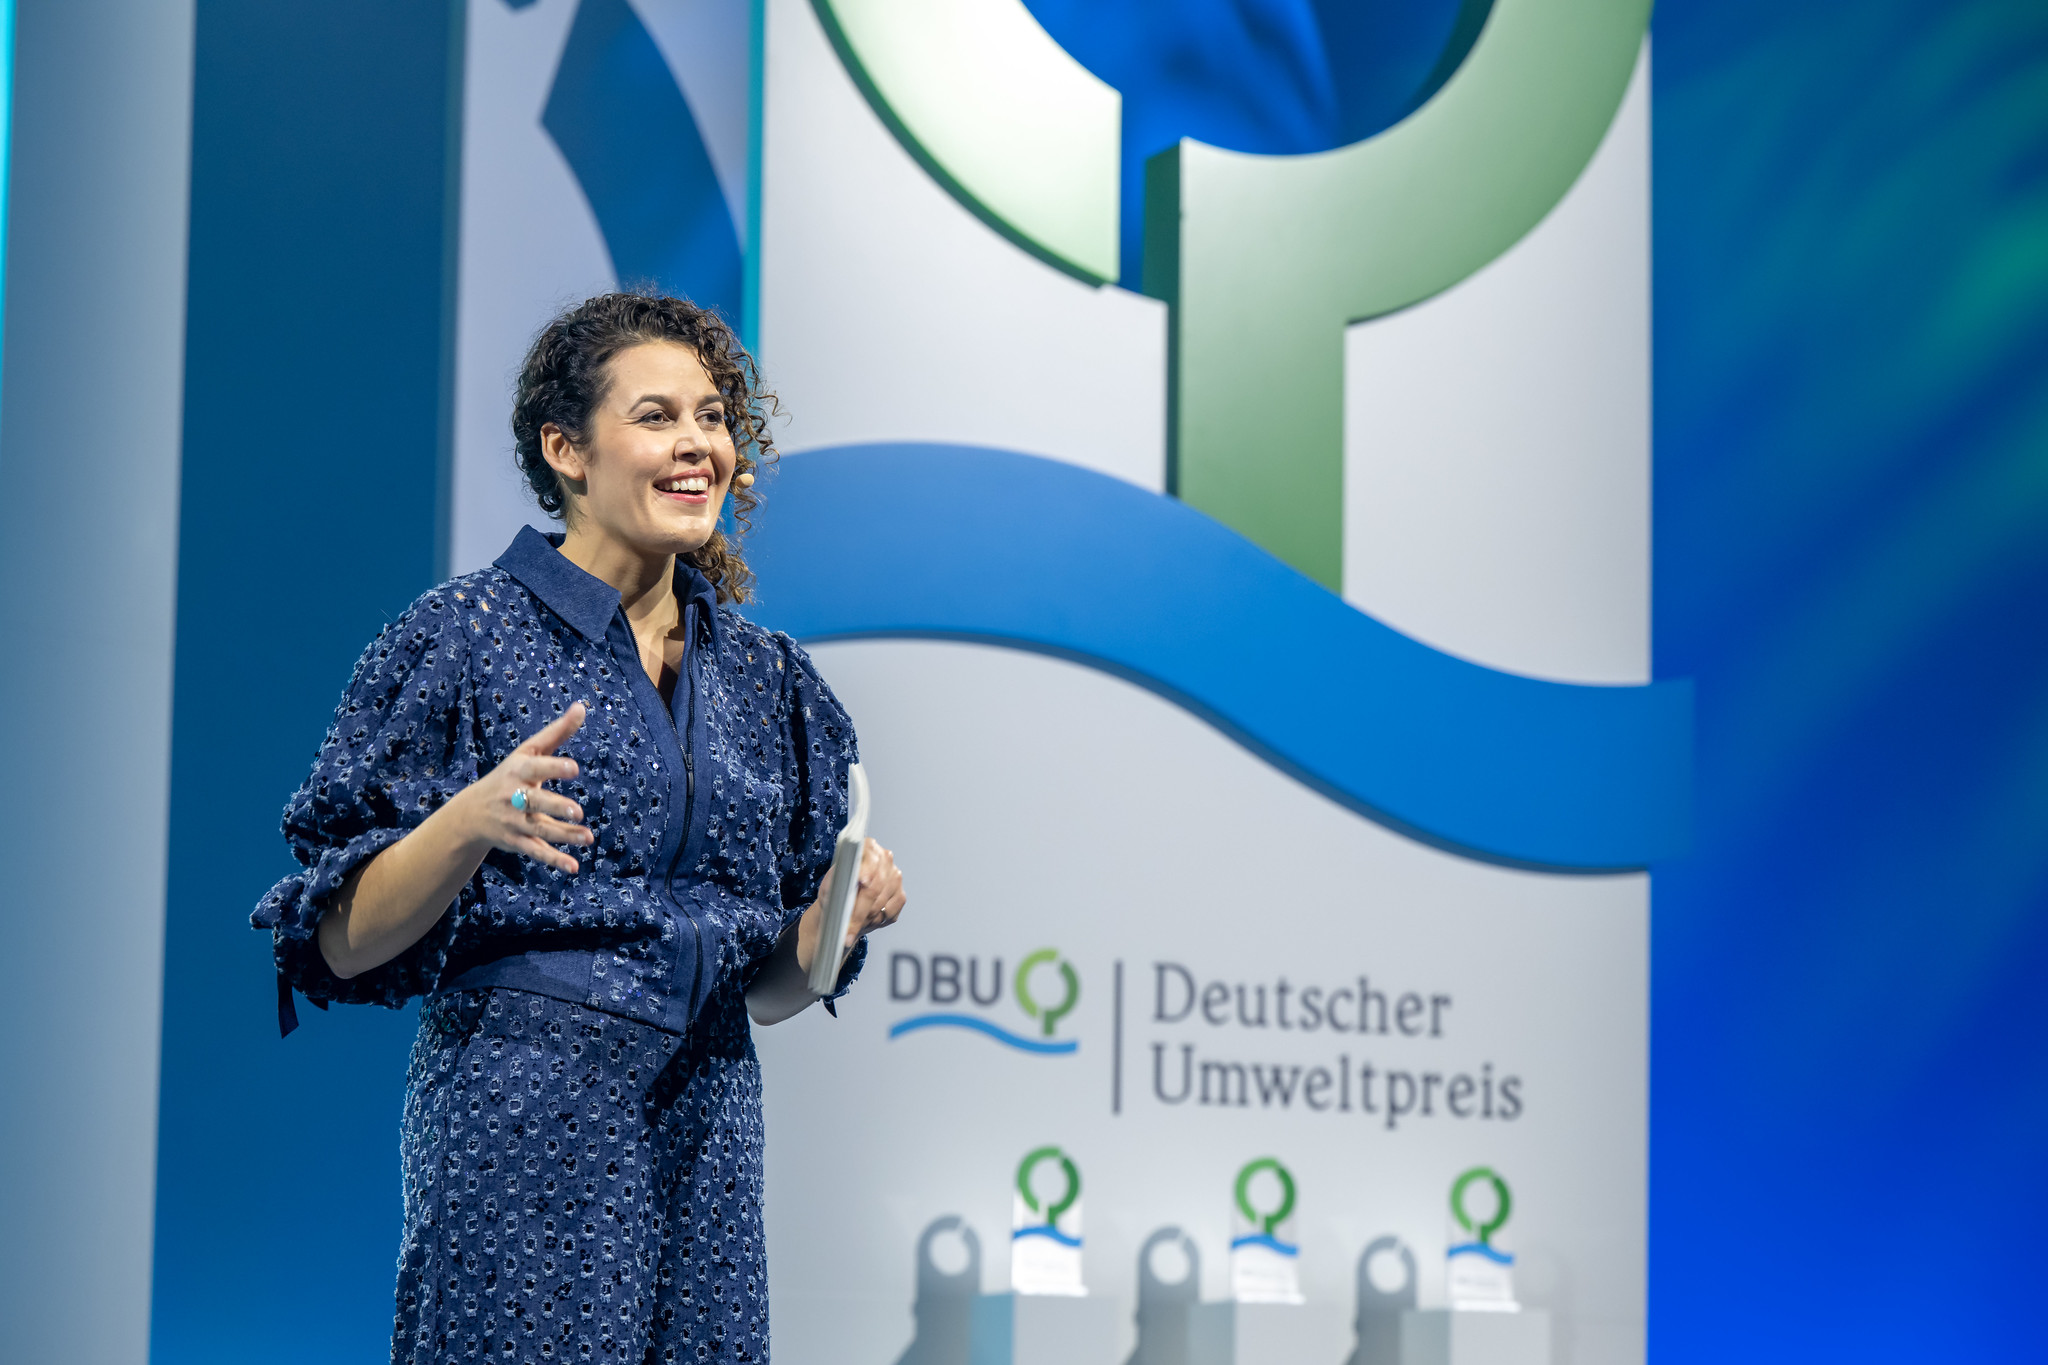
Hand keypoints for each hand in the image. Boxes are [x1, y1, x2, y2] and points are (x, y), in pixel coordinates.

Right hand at [455, 702, 592, 873]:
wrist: (471, 813)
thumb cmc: (511, 775)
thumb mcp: (529, 752)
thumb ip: (557, 733)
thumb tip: (582, 707)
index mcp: (519, 771)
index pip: (536, 768)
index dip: (554, 768)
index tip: (574, 768)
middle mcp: (514, 797)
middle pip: (536, 803)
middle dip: (555, 807)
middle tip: (578, 811)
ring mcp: (514, 822)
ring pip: (540, 830)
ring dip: (563, 835)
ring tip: (587, 837)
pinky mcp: (517, 842)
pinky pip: (536, 852)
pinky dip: (554, 860)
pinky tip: (573, 867)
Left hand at [796, 838, 905, 975]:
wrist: (843, 904)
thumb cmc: (835, 891)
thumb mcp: (830, 883)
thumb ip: (837, 879)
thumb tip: (846, 883)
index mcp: (868, 848)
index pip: (870, 859)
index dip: (867, 870)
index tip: (863, 882)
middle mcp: (885, 859)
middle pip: (875, 887)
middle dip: (860, 912)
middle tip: (847, 930)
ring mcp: (896, 877)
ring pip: (881, 904)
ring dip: (865, 920)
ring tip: (850, 929)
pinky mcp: (900, 895)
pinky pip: (889, 913)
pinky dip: (876, 922)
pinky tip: (864, 923)